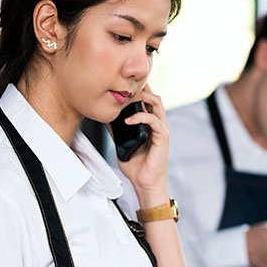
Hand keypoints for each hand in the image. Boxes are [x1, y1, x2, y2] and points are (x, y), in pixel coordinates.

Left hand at [113, 83, 170, 206]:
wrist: (145, 183)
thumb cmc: (136, 166)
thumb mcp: (120, 143)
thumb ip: (115, 129)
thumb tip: (104, 117)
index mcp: (151, 123)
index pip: (148, 99)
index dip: (138, 90)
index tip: (123, 83)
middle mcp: (159, 123)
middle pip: (154, 96)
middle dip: (141, 88)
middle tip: (124, 86)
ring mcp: (162, 129)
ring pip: (157, 103)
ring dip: (142, 97)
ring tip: (127, 98)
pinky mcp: (162, 137)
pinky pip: (153, 120)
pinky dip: (140, 117)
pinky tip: (127, 120)